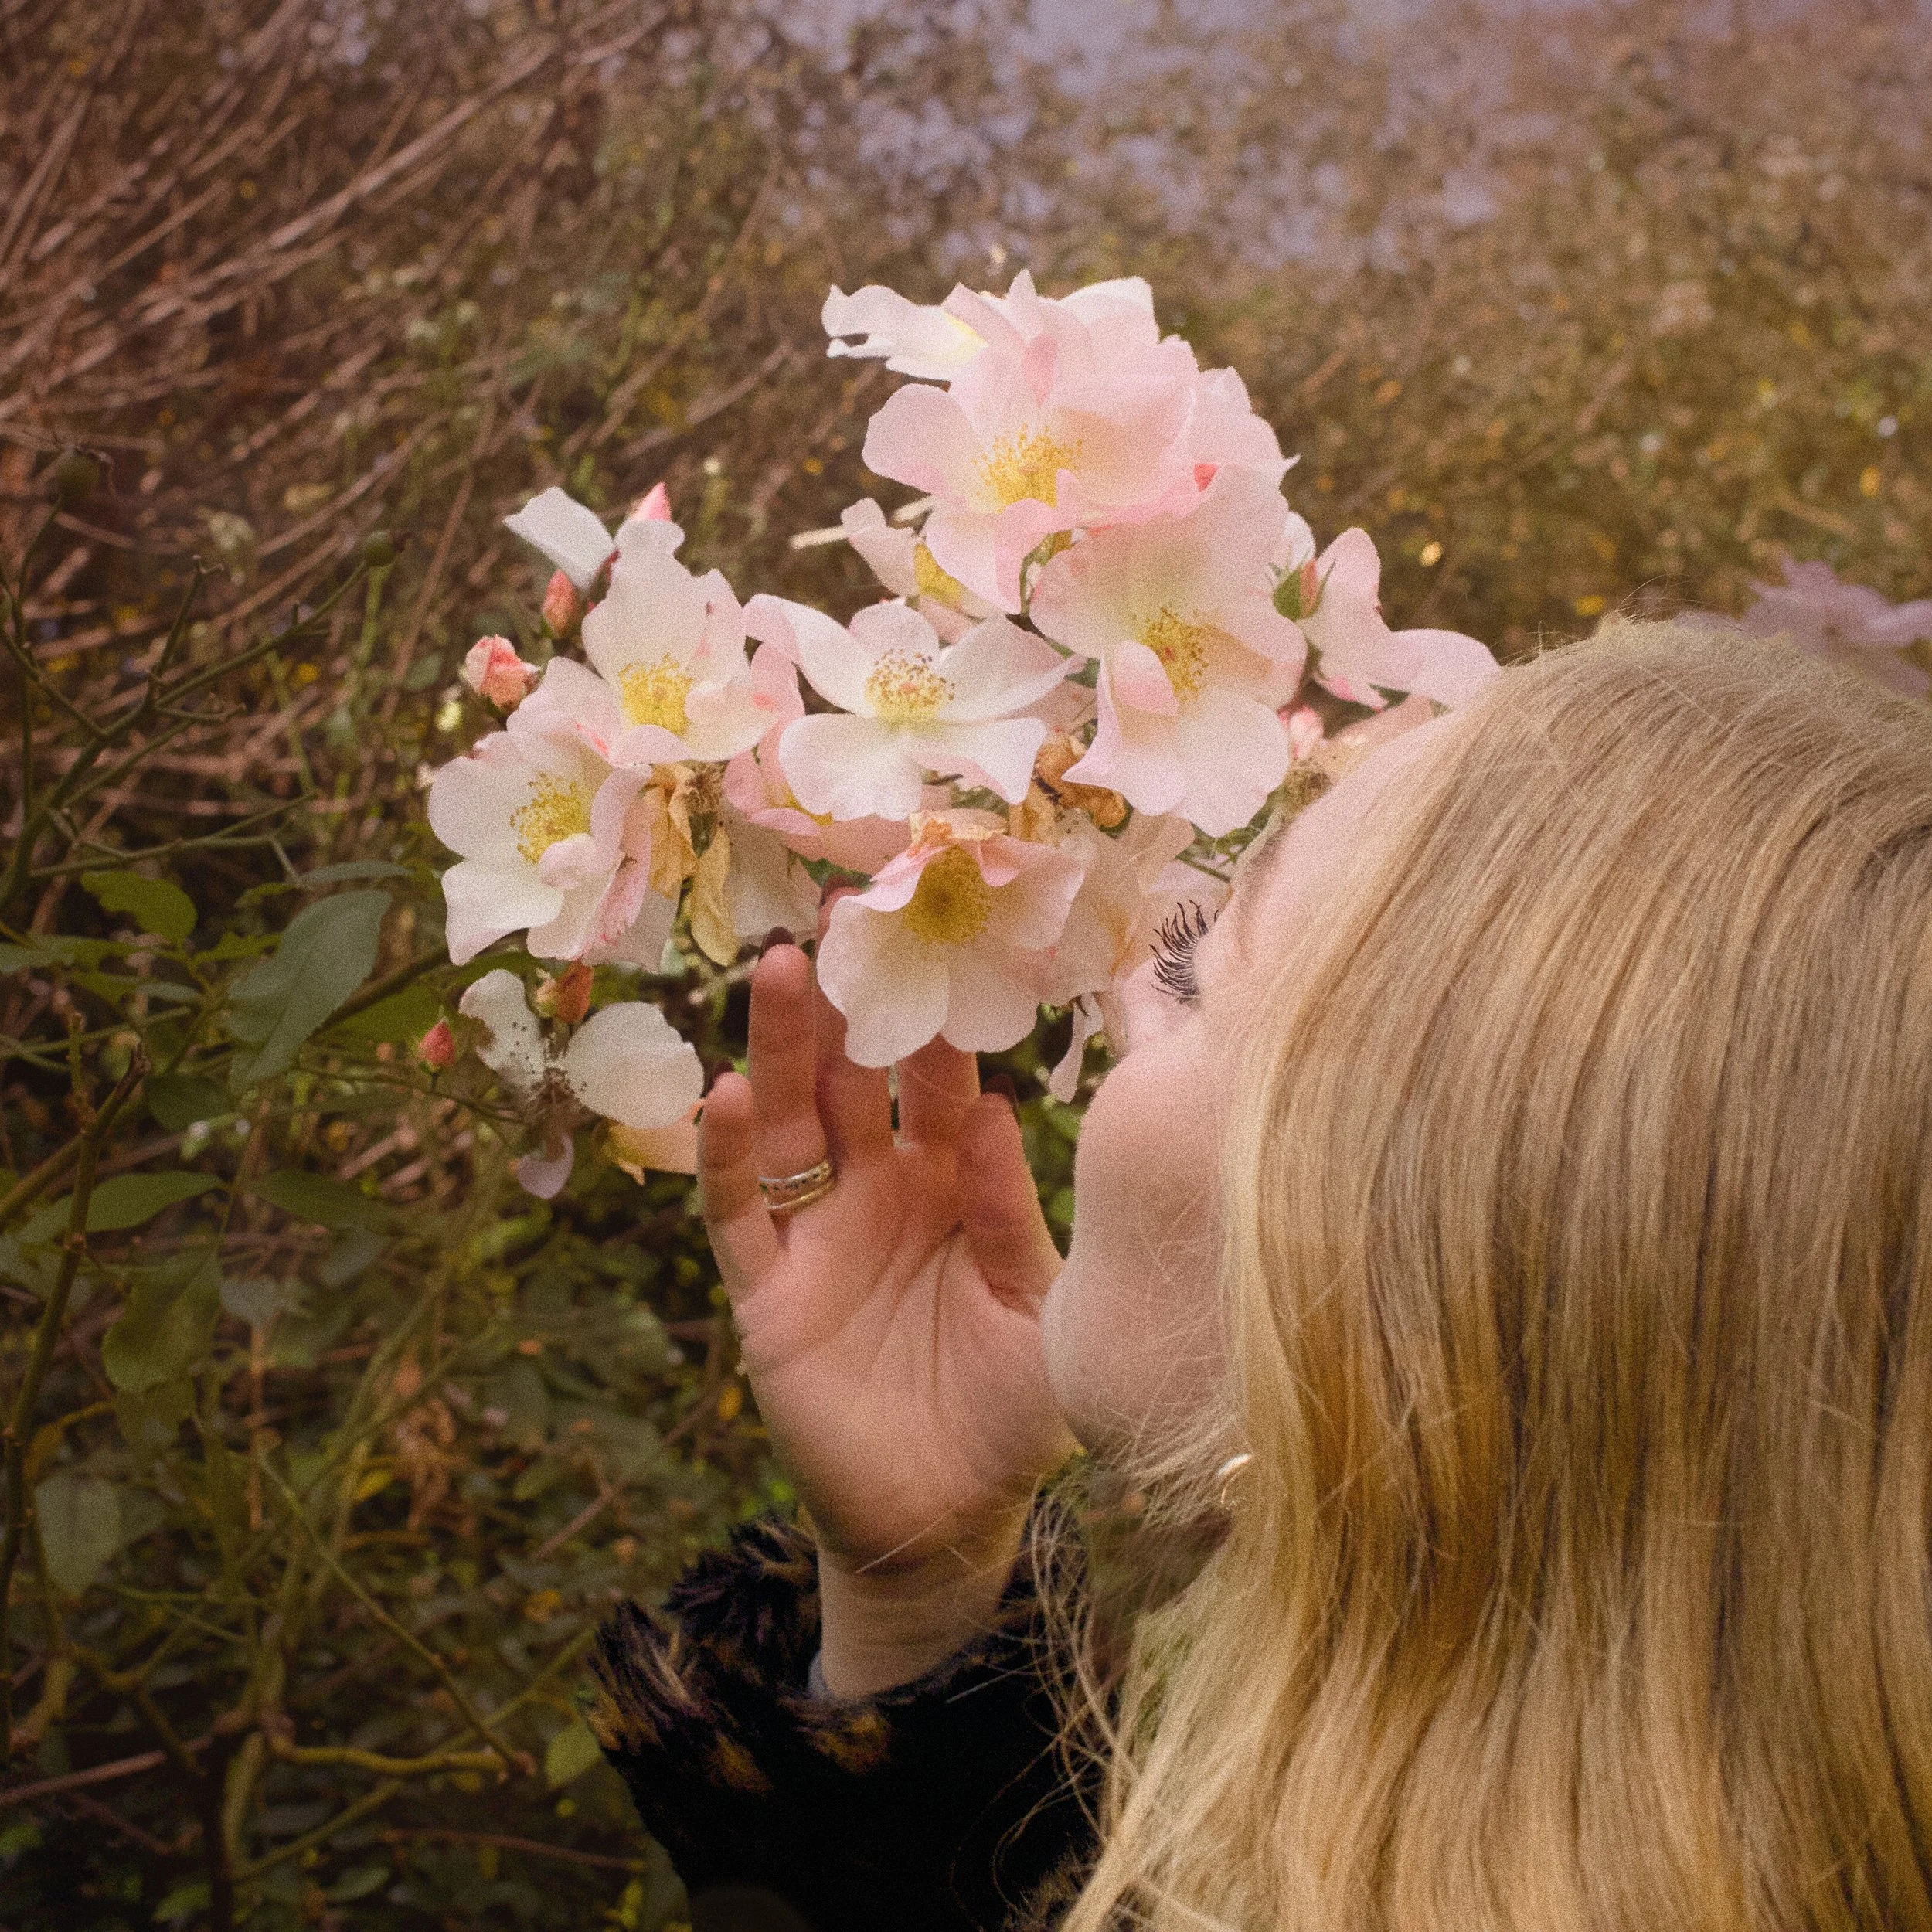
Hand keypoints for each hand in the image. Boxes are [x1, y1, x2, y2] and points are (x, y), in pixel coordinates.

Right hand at [698, 927, 1075, 1694]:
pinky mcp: (768, 1293)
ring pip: (789, 1123)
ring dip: (783, 1049)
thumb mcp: (1041, 1306)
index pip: (940, 1083)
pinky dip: (724, 1157)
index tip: (945, 937)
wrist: (951, 1522)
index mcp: (953, 1183)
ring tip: (783, 970)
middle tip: (843, 912)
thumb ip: (1016, 1215)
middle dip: (848, 1002)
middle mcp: (879, 1192)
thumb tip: (997, 1107)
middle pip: (853, 1080)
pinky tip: (724, 1094)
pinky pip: (738, 1215)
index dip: (939, 1018)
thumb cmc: (1012, 1411)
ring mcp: (818, 1237)